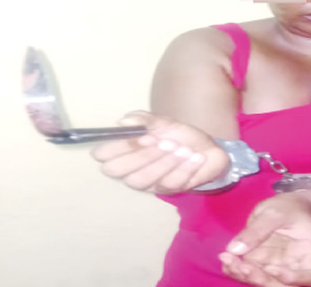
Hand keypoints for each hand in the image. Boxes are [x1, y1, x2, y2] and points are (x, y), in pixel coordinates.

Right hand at [89, 110, 229, 193]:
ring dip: (163, 162)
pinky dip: (184, 168)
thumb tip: (124, 121)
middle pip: (119, 172)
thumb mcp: (162, 122)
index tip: (140, 136)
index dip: (116, 148)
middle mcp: (131, 171)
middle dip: (140, 155)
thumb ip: (144, 120)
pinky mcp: (169, 191)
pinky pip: (170, 184)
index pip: (104, 157)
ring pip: (143, 180)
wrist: (206, 148)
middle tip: (162, 142)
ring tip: (181, 147)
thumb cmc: (177, 135)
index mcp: (125, 152)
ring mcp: (149, 183)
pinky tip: (193, 157)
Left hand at [219, 193, 310, 285]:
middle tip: (239, 265)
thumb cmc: (289, 207)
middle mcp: (296, 268)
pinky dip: (236, 270)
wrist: (286, 206)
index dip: (294, 279)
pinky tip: (225, 259)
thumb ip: (258, 230)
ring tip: (227, 259)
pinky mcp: (262, 266)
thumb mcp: (275, 212)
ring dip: (244, 275)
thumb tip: (235, 249)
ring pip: (263, 281)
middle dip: (260, 279)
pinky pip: (249, 273)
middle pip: (282, 284)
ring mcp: (278, 269)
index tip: (273, 269)